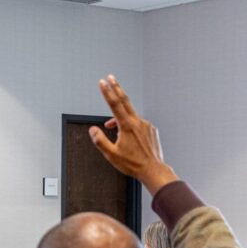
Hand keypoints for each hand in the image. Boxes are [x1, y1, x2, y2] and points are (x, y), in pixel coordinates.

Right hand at [88, 75, 177, 194]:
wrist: (153, 170)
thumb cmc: (133, 164)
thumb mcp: (111, 155)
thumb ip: (100, 140)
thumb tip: (93, 130)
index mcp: (127, 126)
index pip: (114, 105)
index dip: (107, 92)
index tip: (102, 82)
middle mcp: (138, 122)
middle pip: (125, 101)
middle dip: (117, 88)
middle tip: (111, 77)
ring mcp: (146, 125)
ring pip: (130, 116)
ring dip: (120, 117)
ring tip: (111, 126)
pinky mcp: (152, 130)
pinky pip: (138, 123)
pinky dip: (130, 125)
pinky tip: (128, 136)